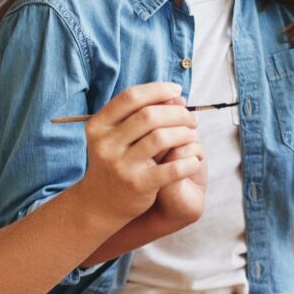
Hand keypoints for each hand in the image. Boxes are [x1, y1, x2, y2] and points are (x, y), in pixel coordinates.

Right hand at [74, 83, 201, 225]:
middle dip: (177, 112)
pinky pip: (171, 168)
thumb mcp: (114, 135)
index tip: (177, 91)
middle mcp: (106, 144)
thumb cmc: (115, 161)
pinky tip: (194, 159)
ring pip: (161, 137)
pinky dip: (188, 161)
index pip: (131, 97)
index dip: (158, 89)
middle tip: (191, 118)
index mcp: (98, 126)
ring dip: (184, 133)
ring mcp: (121, 165)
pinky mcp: (138, 185)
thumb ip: (138, 114)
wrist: (99, 204)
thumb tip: (177, 97)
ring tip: (192, 136)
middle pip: (149, 115)